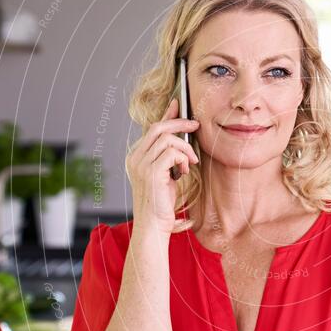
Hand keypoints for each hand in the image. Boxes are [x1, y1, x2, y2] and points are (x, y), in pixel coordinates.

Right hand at [125, 98, 199, 235]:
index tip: (178, 104)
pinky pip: (172, 153)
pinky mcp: (151, 172)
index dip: (166, 115)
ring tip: (191, 162)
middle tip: (196, 125)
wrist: (153, 227)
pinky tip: (185, 171)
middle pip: (158, 128)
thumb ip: (170, 158)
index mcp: (136, 157)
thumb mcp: (166, 176)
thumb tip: (181, 140)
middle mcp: (135, 158)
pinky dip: (183, 159)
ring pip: (167, 139)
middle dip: (180, 123)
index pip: (151, 129)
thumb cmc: (161, 205)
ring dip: (185, 148)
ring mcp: (141, 164)